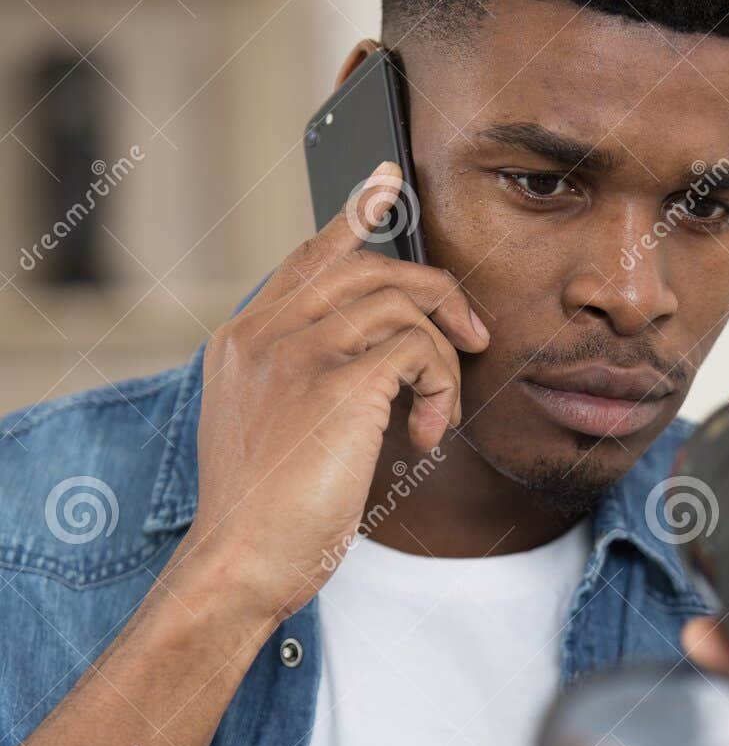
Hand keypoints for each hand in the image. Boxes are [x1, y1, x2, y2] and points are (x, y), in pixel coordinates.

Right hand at [179, 163, 489, 627]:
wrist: (240, 562)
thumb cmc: (262, 516)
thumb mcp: (270, 431)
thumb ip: (304, 381)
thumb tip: (379, 362)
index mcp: (244, 340)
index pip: (309, 258)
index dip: (354, 215)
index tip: (389, 183)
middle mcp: (265, 333)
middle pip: (369, 267)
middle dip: (436, 294)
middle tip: (472, 336)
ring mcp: (298, 352)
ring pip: (403, 305)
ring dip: (443, 360)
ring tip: (438, 416)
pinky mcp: (338, 384)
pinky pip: (419, 350)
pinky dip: (441, 389)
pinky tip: (427, 437)